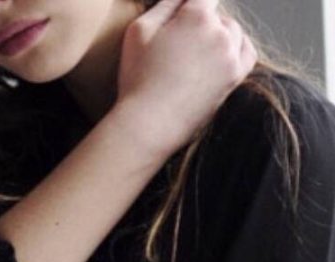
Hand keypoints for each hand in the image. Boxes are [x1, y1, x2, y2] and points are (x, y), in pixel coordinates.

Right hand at [114, 0, 257, 154]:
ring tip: (196, 55)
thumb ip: (166, 3)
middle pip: (219, 15)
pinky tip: (223, 55)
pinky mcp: (234, 79)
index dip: (192, 6)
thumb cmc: (137, 78)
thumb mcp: (139, 29)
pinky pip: (248, 53)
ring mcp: (230, 57)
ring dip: (218, 37)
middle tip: (181, 44)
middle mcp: (220, 33)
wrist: (149, 125)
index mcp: (197, 16)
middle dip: (202, 23)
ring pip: (233, 32)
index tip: (182, 20)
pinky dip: (238, 49)